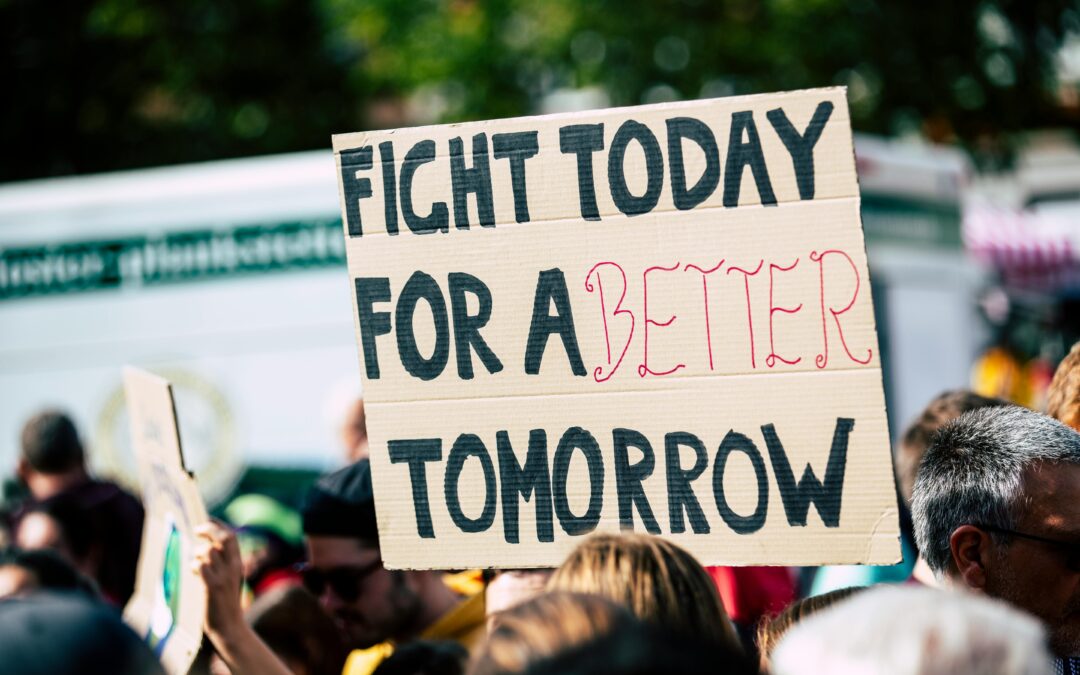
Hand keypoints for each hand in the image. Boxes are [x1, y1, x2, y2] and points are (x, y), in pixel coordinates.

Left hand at [193, 521, 244, 640]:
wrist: (230, 626)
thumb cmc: (225, 603)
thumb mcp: (230, 579)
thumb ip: (222, 564)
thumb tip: (207, 547)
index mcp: (237, 563)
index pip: (231, 536)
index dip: (218, 525)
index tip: (207, 519)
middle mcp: (233, 567)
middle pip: (223, 537)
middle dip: (209, 529)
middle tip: (197, 530)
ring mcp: (224, 576)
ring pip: (208, 551)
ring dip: (197, 553)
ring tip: (194, 562)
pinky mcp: (212, 587)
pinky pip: (200, 566)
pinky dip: (194, 566)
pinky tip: (193, 572)